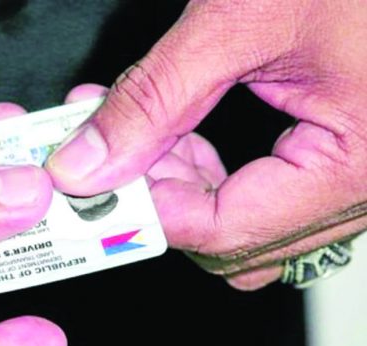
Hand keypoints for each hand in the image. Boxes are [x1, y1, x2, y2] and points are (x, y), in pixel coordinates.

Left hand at [46, 0, 366, 288]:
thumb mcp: (237, 22)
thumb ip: (153, 100)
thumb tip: (88, 164)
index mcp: (354, 165)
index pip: (224, 231)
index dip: (148, 211)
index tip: (96, 182)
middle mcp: (363, 187)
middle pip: (232, 239)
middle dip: (161, 198)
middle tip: (109, 155)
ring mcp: (353, 178)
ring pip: (244, 223)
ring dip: (182, 188)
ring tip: (140, 137)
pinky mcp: (340, 158)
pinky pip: (264, 197)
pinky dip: (213, 176)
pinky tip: (181, 136)